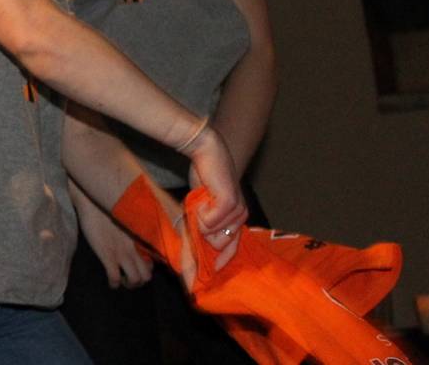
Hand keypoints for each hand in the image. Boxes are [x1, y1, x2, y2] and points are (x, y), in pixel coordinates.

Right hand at [79, 198, 153, 287]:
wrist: (93, 203)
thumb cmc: (108, 208)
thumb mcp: (127, 220)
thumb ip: (134, 232)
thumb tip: (136, 240)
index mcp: (140, 241)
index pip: (153, 263)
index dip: (147, 270)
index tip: (138, 268)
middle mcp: (134, 250)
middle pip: (146, 277)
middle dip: (139, 282)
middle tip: (128, 278)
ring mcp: (121, 254)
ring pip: (135, 280)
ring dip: (128, 284)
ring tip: (121, 280)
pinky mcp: (107, 256)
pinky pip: (115, 277)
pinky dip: (114, 284)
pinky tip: (111, 282)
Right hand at [183, 125, 245, 268]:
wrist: (208, 152)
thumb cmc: (204, 179)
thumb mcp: (198, 207)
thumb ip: (198, 227)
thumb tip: (188, 252)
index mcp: (236, 221)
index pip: (231, 251)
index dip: (218, 263)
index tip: (204, 277)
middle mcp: (240, 218)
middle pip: (220, 245)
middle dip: (203, 236)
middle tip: (196, 216)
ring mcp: (238, 210)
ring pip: (213, 234)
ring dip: (200, 220)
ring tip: (199, 202)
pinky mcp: (230, 202)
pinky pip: (210, 222)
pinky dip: (200, 213)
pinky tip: (201, 198)